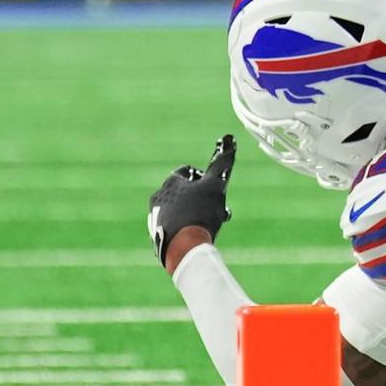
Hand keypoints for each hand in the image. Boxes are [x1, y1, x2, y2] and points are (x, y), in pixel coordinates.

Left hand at [148, 134, 236, 265]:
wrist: (184, 247)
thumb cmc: (200, 212)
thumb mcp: (215, 186)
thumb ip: (222, 164)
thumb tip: (230, 139)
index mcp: (171, 182)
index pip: (187, 171)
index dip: (203, 178)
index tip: (213, 190)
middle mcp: (159, 196)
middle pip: (182, 192)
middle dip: (198, 198)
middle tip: (213, 210)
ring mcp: (155, 216)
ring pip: (177, 209)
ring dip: (191, 213)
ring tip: (207, 224)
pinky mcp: (156, 235)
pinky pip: (172, 226)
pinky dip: (184, 228)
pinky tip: (195, 235)